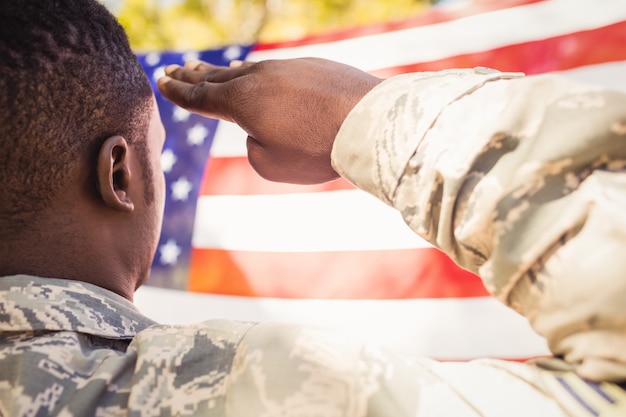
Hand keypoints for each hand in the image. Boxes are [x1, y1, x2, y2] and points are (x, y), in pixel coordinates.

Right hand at [157, 58, 381, 183]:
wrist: (366, 120)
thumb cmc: (316, 149)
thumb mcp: (271, 164)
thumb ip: (254, 147)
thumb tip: (260, 129)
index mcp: (241, 102)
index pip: (201, 97)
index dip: (179, 92)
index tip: (162, 81)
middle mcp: (258, 78)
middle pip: (217, 77)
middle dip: (193, 76)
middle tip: (174, 70)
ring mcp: (286, 67)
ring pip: (247, 70)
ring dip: (224, 72)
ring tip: (207, 70)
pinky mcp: (312, 65)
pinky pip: (275, 69)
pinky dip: (257, 72)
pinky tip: (254, 72)